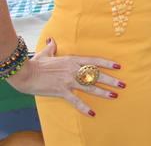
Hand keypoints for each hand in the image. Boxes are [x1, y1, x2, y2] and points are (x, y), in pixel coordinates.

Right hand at [7, 38, 122, 116]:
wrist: (25, 73)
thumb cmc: (36, 63)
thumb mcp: (46, 52)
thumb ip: (53, 47)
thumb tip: (52, 39)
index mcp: (73, 60)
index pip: (94, 61)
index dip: (107, 63)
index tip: (119, 66)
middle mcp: (73, 70)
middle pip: (96, 75)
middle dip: (111, 80)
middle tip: (123, 84)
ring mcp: (68, 81)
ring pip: (90, 87)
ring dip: (103, 92)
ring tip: (115, 95)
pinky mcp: (61, 91)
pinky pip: (75, 100)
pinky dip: (84, 107)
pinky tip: (92, 113)